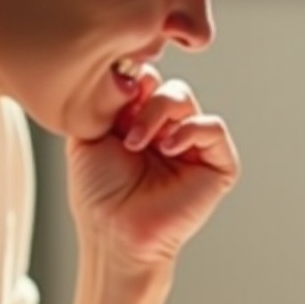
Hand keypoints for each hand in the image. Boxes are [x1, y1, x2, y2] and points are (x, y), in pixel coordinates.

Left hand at [65, 67, 238, 272]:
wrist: (114, 231)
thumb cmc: (98, 195)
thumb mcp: (87, 135)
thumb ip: (104, 99)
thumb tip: (127, 72)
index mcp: (140, 124)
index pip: (146, 80)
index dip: (131, 83)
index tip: (113, 101)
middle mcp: (168, 132)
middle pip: (167, 85)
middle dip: (145, 98)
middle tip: (125, 128)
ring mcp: (193, 148)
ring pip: (187, 100)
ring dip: (160, 113)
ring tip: (139, 143)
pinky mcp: (217, 166)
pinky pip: (214, 128)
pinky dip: (191, 129)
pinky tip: (168, 148)